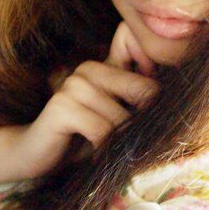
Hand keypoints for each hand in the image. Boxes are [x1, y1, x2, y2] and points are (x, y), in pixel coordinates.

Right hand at [10, 21, 159, 177]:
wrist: (36, 156)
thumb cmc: (82, 137)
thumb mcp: (115, 115)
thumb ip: (136, 95)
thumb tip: (172, 85)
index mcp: (104, 65)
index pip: (143, 53)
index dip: (153, 85)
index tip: (147, 111)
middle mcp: (89, 68)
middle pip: (145, 90)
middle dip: (141, 120)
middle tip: (126, 139)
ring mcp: (74, 85)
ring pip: (124, 117)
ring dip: (120, 141)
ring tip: (107, 148)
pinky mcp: (62, 107)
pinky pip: (103, 131)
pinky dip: (104, 149)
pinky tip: (95, 154)